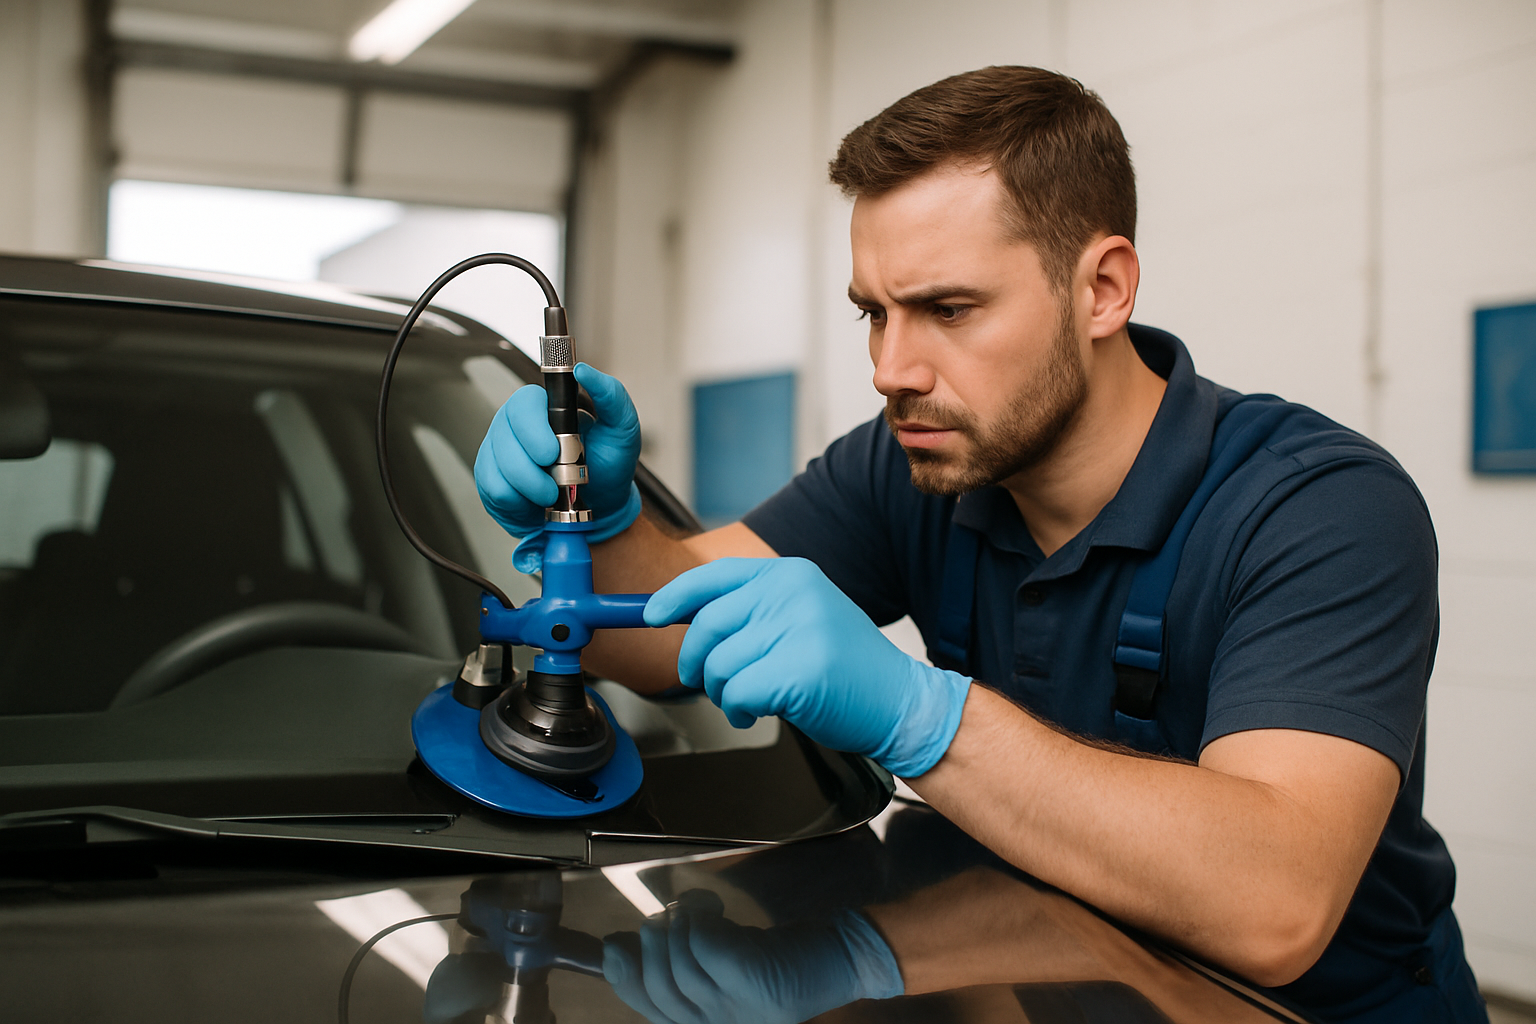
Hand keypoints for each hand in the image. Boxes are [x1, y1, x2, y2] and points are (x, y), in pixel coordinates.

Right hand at [475, 363, 642, 568]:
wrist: (600, 505)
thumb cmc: (608, 464)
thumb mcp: (622, 429)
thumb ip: (611, 395)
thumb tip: (583, 369)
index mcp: (541, 406)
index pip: (522, 404)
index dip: (533, 430)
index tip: (552, 453)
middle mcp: (513, 423)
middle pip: (503, 439)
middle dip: (533, 471)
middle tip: (560, 482)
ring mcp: (497, 450)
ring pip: (496, 469)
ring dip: (530, 490)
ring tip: (552, 494)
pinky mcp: (490, 478)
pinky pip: (493, 491)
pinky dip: (518, 505)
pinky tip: (534, 503)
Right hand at [602, 890, 901, 1023]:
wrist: (835, 962)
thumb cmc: (776, 962)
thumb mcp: (720, 969)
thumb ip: (681, 963)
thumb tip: (621, 943)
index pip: (647, 1008)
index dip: (622, 976)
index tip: (614, 944)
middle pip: (658, 988)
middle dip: (650, 944)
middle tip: (665, 916)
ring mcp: (735, 1009)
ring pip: (679, 965)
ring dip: (677, 925)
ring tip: (691, 909)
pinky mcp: (753, 981)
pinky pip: (704, 948)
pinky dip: (699, 920)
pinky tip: (712, 911)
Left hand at [644, 558, 970, 777]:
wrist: (899, 702)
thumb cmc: (845, 668)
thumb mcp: (801, 618)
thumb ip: (751, 610)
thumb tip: (682, 615)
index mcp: (791, 574)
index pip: (715, 575)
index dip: (675, 596)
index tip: (652, 615)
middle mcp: (794, 593)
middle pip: (706, 625)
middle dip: (695, 662)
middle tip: (707, 681)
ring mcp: (799, 630)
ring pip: (718, 665)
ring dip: (722, 693)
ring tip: (749, 700)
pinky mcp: (799, 671)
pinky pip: (736, 694)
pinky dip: (738, 711)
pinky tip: (759, 712)